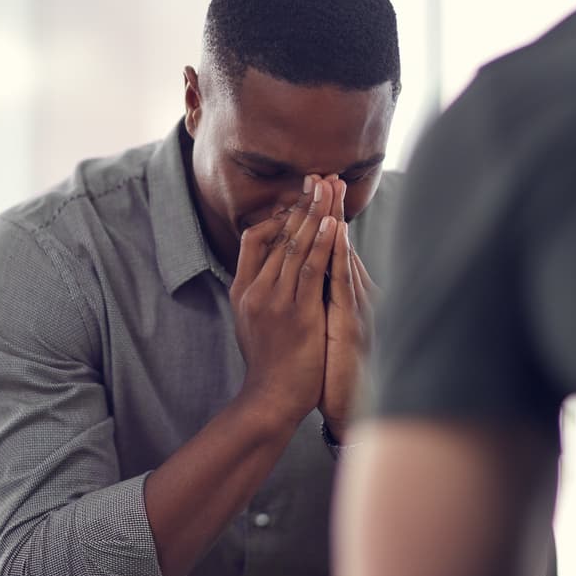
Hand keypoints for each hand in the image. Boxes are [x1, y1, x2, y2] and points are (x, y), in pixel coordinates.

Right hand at [230, 177, 337, 429]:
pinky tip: (333, 224)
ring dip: (314, 213)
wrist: (270, 399)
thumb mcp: (251, 321)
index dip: (277, 214)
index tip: (298, 197)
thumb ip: (259, 292)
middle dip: (301, 203)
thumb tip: (270, 267)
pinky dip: (322, 244)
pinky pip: (310, 271)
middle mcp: (255, 290)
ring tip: (329, 187)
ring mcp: (275, 301)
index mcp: (242, 290)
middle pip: (278, 235)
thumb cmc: (268, 363)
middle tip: (318, 176)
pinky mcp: (297, 314)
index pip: (254, 238)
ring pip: (295, 246)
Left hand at [320, 179, 380, 439]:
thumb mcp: (327, 326)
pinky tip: (337, 232)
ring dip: (337, 220)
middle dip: (332, 208)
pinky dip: (341, 255)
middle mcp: (356, 296)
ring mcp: (358, 308)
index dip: (328, 217)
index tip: (321, 186)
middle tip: (326, 174)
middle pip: (341, 244)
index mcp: (347, 296)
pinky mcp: (354, 324)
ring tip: (331, 189)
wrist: (348, 408)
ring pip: (345, 256)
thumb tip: (308, 275)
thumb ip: (323, 299)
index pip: (335, 248)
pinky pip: (345, 284)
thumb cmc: (335, 369)